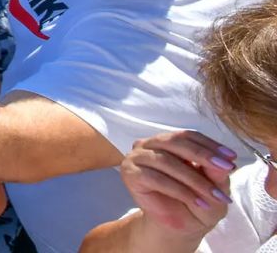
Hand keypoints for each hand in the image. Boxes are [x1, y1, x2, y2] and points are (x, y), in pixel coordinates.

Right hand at [119, 131, 236, 235]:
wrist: (178, 226)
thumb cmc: (196, 203)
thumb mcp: (214, 188)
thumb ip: (216, 174)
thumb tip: (223, 162)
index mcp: (169, 142)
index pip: (188, 135)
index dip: (210, 145)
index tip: (231, 157)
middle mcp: (150, 144)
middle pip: (176, 142)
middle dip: (203, 155)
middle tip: (225, 168)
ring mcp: (137, 157)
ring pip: (167, 160)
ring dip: (194, 179)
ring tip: (215, 196)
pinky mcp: (130, 174)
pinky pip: (156, 178)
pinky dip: (180, 191)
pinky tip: (198, 202)